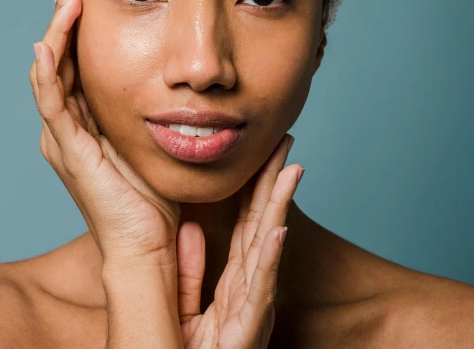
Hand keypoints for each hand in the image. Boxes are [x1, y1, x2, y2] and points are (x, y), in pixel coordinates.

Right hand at [29, 0, 180, 264]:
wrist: (147, 247)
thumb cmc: (155, 198)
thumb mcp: (154, 139)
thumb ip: (159, 108)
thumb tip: (189, 73)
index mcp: (86, 121)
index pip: (77, 58)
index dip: (80, 21)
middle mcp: (68, 125)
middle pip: (59, 56)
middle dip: (64, 13)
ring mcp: (64, 137)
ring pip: (50, 71)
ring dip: (56, 30)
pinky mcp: (68, 150)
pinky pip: (52, 103)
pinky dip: (47, 72)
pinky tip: (49, 42)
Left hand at [177, 135, 301, 347]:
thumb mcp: (184, 302)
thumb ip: (190, 267)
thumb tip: (193, 229)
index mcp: (234, 281)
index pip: (248, 224)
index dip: (258, 188)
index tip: (265, 153)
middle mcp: (249, 289)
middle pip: (263, 226)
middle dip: (274, 184)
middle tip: (285, 143)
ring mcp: (251, 307)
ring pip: (266, 249)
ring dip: (279, 209)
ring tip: (289, 170)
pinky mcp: (246, 330)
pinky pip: (257, 290)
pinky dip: (268, 260)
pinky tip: (276, 231)